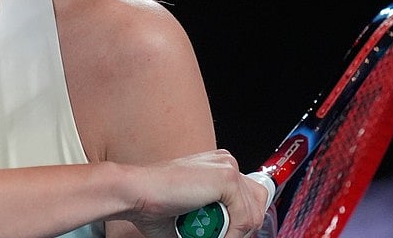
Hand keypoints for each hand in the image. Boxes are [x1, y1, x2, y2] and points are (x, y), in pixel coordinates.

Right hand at [117, 150, 269, 237]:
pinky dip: (230, 233)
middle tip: (216, 234)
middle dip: (242, 227)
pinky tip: (206, 231)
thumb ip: (215, 222)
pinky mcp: (226, 177)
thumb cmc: (153, 205)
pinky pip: (244, 217)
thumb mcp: (194, 215)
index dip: (241, 222)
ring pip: (252, 213)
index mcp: (216, 167)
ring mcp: (227, 168)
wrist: (134, 193)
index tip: (224, 233)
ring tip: (202, 232)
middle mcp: (225, 162)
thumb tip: (230, 237)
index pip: (249, 198)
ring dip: (232, 232)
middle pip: (258, 203)